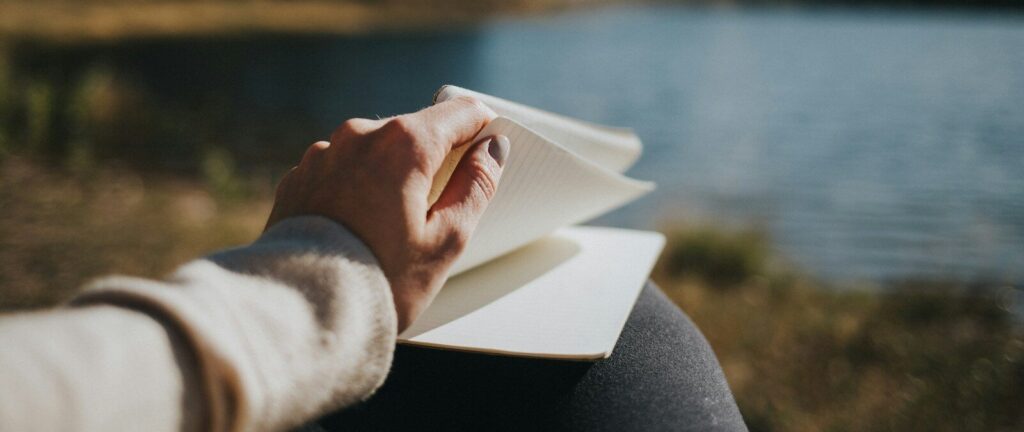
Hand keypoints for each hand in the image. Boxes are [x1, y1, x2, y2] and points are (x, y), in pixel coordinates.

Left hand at [265, 97, 508, 331]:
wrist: (300, 311)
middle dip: (434, 160)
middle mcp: (359, 136)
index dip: (483, 129)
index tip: (488, 154)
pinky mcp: (299, 177)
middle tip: (439, 210)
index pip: (460, 112)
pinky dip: (357, 188)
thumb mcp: (447, 239)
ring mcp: (324, 154)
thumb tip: (492, 150)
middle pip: (416, 130)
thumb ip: (476, 186)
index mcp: (403, 144)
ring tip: (392, 228)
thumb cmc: (380, 280)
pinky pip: (342, 170)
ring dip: (393, 174)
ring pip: (376, 150)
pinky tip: (358, 228)